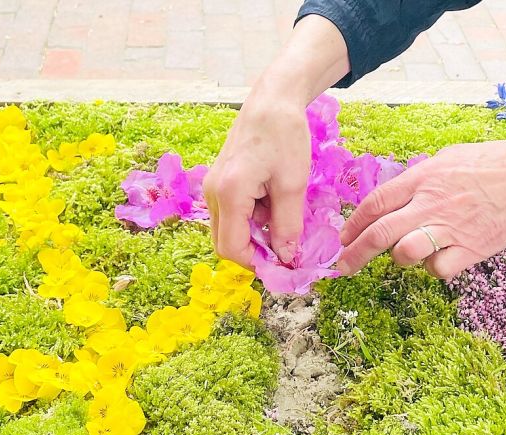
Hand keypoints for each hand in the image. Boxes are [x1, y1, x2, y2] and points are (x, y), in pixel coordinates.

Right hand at [204, 15, 349, 266]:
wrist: (272, 100)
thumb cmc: (285, 136)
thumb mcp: (293, 184)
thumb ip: (287, 225)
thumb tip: (285, 258)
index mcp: (229, 193)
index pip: (232, 249)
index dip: (257, 263)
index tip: (283, 263)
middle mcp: (212, 193)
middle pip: (225, 243)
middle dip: (255, 249)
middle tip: (286, 243)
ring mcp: (213, 187)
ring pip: (229, 229)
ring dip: (255, 232)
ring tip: (281, 209)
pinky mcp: (219, 183)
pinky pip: (231, 213)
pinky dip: (251, 216)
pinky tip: (271, 198)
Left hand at [338, 134, 505, 279]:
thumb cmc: (494, 163)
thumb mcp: (450, 157)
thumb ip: (420, 175)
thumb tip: (398, 190)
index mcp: (423, 178)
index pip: (376, 203)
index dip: (354, 223)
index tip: (343, 238)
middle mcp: (431, 203)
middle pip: (380, 233)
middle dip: (355, 254)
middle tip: (343, 268)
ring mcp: (450, 228)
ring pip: (405, 253)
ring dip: (400, 258)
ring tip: (407, 254)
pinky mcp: (470, 248)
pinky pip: (439, 269)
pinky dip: (436, 268)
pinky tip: (444, 258)